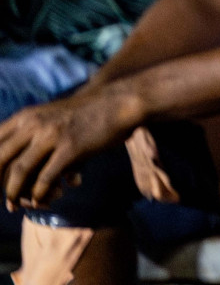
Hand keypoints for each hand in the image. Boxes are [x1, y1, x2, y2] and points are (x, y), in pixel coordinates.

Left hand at [0, 87, 141, 210]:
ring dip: (14, 193)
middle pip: (0, 160)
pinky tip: (42, 200)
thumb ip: (29, 134)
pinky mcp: (71, 147)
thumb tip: (17, 171)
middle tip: (3, 199)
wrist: (119, 103)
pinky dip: (40, 193)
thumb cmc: (85, 114)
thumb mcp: (50, 116)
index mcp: (25, 117)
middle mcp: (34, 124)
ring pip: (19, 171)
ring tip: (16, 206)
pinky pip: (46, 177)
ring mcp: (52, 135)